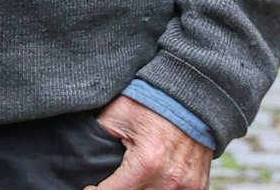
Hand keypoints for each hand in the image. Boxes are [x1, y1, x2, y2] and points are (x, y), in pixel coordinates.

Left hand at [84, 95, 211, 189]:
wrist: (190, 98)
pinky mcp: (198, 187)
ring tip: (127, 182)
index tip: (90, 187)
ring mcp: (187, 186)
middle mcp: (169, 180)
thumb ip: (97, 137)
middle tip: (109, 183)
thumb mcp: (117, 115)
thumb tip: (82, 153)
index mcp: (147, 163)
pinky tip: (147, 183)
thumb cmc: (153, 103)